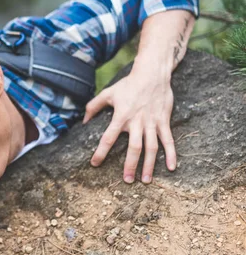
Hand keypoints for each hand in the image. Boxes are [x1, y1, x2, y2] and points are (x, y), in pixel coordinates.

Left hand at [82, 65, 175, 183]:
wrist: (152, 74)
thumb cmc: (128, 85)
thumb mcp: (107, 93)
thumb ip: (93, 107)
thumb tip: (83, 121)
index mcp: (121, 116)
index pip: (108, 137)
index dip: (101, 152)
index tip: (95, 164)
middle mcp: (137, 122)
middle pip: (134, 147)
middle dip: (130, 165)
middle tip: (127, 181)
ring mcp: (152, 122)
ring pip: (151, 148)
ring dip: (149, 165)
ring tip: (146, 180)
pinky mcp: (164, 121)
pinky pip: (169, 140)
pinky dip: (171, 154)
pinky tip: (171, 168)